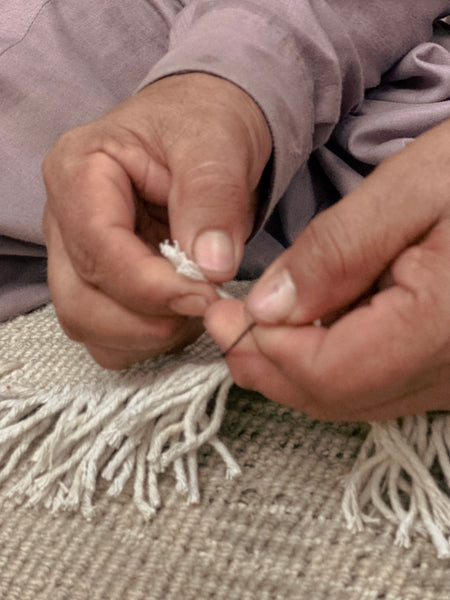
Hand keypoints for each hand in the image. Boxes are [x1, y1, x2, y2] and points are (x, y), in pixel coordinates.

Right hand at [43, 74, 270, 368]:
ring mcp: (77, 255)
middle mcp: (65, 218)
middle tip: (206, 305)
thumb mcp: (217, 142)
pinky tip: (181, 315)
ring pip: (88, 325)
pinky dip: (145, 340)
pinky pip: (107, 335)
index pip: (97, 247)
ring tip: (196, 306)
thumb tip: (211, 266)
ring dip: (147, 334)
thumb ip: (212, 197)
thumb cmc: (204, 123)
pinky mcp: (97, 281)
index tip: (207, 294)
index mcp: (79, 169)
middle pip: (81, 300)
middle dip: (148, 318)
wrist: (206, 131)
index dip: (152, 285)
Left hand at [206, 120, 449, 420]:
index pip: (328, 370)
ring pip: (349, 401)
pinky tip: (308, 327)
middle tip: (226, 321)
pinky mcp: (448, 372)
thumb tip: (267, 309)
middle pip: (333, 397)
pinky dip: (326, 365)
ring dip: (291, 368)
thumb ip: (336, 252)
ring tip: (255, 322)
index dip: (264, 347)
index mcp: (443, 325)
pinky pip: (373, 388)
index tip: (222, 312)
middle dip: (267, 363)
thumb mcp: (412, 188)